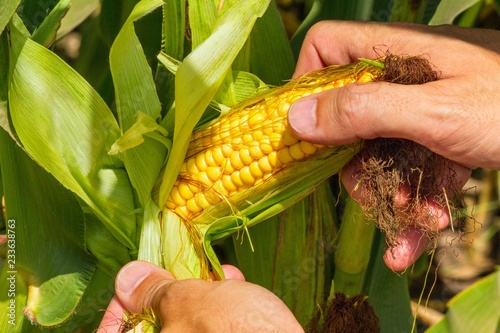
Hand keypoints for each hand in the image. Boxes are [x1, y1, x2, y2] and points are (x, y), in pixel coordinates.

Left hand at [98, 261, 302, 332]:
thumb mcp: (192, 304)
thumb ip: (156, 291)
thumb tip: (127, 277)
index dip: (123, 304)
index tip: (137, 281)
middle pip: (157, 330)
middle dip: (170, 296)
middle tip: (180, 271)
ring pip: (189, 331)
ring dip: (201, 300)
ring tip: (221, 275)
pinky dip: (220, 314)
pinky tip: (237, 289)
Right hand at [287, 21, 499, 269]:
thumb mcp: (433, 111)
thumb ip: (364, 111)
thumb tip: (295, 118)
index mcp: (393, 55)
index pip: (326, 49)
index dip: (307, 84)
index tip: (306, 131)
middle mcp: (401, 80)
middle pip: (348, 116)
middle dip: (354, 165)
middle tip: (369, 196)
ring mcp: (422, 111)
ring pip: (380, 151)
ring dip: (391, 195)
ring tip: (413, 223)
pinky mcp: (442, 139)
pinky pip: (414, 170)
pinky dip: (417, 203)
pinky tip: (423, 234)